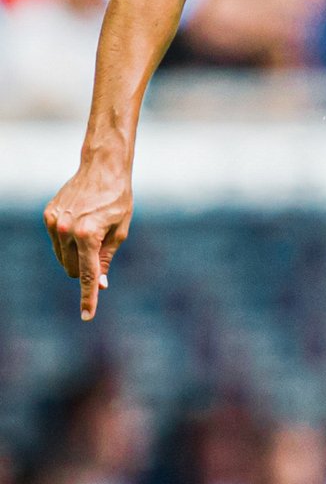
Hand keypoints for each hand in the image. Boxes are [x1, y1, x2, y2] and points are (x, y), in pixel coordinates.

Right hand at [43, 168, 131, 320]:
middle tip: (101, 249)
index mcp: (88, 235)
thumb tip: (101, 284)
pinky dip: (68, 240)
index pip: (87, 275)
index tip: (87, 316)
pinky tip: (80, 220)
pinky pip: (57, 241)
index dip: (89, 297)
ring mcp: (54, 222)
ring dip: (76, 254)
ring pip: (62, 257)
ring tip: (92, 229)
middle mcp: (67, 230)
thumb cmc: (117, 199)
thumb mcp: (119, 231)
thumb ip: (106, 259)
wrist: (103, 167)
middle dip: (85, 269)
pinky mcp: (48, 215)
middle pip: (72, 269)